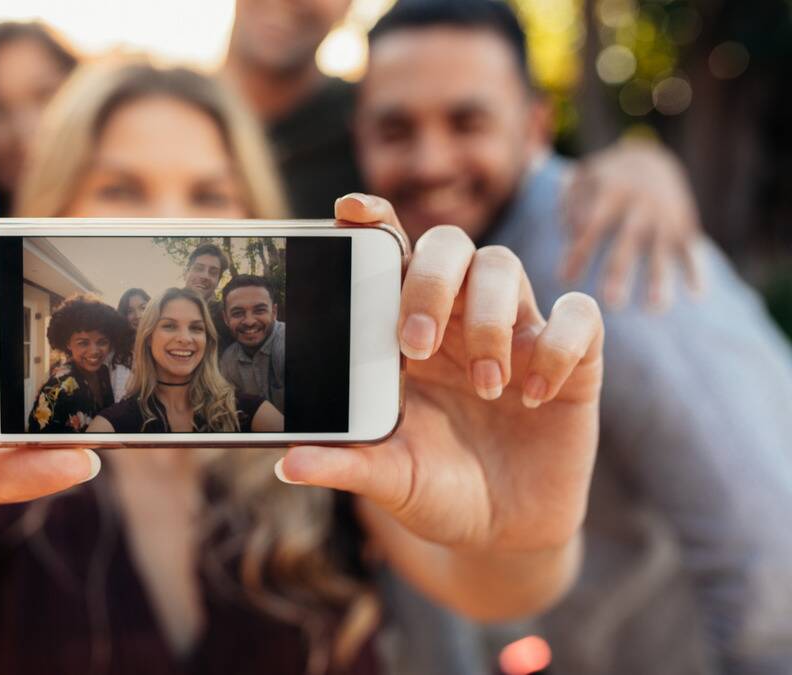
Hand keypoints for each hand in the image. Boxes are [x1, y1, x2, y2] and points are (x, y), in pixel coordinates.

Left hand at [278, 194, 602, 554]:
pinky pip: (580, 315)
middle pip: (450, 244)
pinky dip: (559, 346)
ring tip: (485, 387)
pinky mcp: (576, 360)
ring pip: (505, 266)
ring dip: (489, 320)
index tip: (350, 211)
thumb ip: (345, 464)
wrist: (504, 532)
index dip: (376, 221)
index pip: (394, 253)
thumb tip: (286, 464)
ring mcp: (519, 333)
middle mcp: (461, 320)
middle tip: (415, 344)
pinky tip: (535, 395)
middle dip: (430, 280)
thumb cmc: (437, 490)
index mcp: (409, 332)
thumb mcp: (388, 479)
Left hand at [561, 138, 703, 310]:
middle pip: (628, 242)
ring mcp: (664, 216)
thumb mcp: (583, 178)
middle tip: (611, 303)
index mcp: (611, 193)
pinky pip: (691, 249)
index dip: (579, 252)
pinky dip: (696, 270)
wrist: (649, 159)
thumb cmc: (604, 179)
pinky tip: (696, 295)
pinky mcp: (684, 224)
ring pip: (661, 251)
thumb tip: (568, 231)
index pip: (591, 227)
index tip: (564, 280)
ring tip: (654, 308)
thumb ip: (569, 201)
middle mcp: (640, 206)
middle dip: (620, 272)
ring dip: (659, 279)